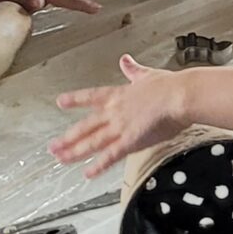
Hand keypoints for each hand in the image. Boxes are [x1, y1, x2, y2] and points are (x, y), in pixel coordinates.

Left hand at [51, 55, 186, 175]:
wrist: (180, 95)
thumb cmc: (170, 86)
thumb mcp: (148, 74)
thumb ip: (134, 70)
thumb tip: (125, 60)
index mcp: (119, 94)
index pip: (91, 97)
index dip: (75, 100)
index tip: (60, 102)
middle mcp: (115, 111)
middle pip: (86, 126)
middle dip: (68, 138)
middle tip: (53, 147)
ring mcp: (120, 126)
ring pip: (92, 142)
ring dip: (75, 152)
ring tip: (61, 159)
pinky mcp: (130, 139)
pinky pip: (111, 155)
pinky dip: (98, 165)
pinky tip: (88, 173)